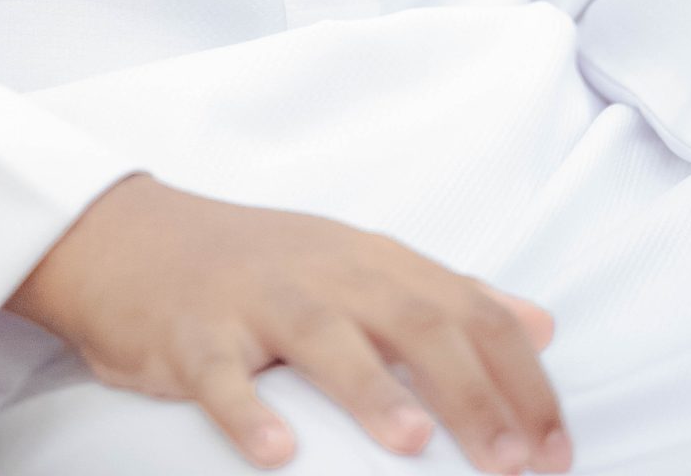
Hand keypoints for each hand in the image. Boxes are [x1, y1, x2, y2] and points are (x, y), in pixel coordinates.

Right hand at [6, 171, 571, 471]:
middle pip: (410, 320)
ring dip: (368, 388)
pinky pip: (219, 374)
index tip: (559, 448)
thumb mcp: (358, 263)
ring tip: (411, 442)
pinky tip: (278, 454)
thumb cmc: (259, 263)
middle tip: (513, 463)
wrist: (130, 236)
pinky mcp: (191, 332)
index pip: (466, 309)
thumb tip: (540, 325)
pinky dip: (248, 413)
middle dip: (470, 392)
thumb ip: (449, 295)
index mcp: (370, 259)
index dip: (520, 377)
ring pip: (322, 335)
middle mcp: (323, 271)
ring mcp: (254, 298)